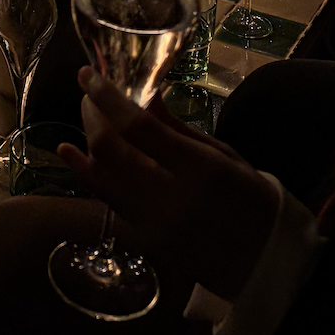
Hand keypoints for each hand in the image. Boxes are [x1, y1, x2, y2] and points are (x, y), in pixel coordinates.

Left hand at [56, 68, 279, 301]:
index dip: (106, 96)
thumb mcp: (220, 154)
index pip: (137, 126)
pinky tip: (73, 152)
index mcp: (198, 170)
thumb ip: (175, 127)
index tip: (89, 74)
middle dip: (92, 112)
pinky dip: (88, 172)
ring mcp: (152, 226)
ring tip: (88, 114)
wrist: (261, 261)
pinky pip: (107, 199)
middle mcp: (170, 199)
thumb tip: (143, 93)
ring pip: (100, 174)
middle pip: (109, 149)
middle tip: (89, 92)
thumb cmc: (248, 198)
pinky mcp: (143, 243)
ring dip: (86, 138)